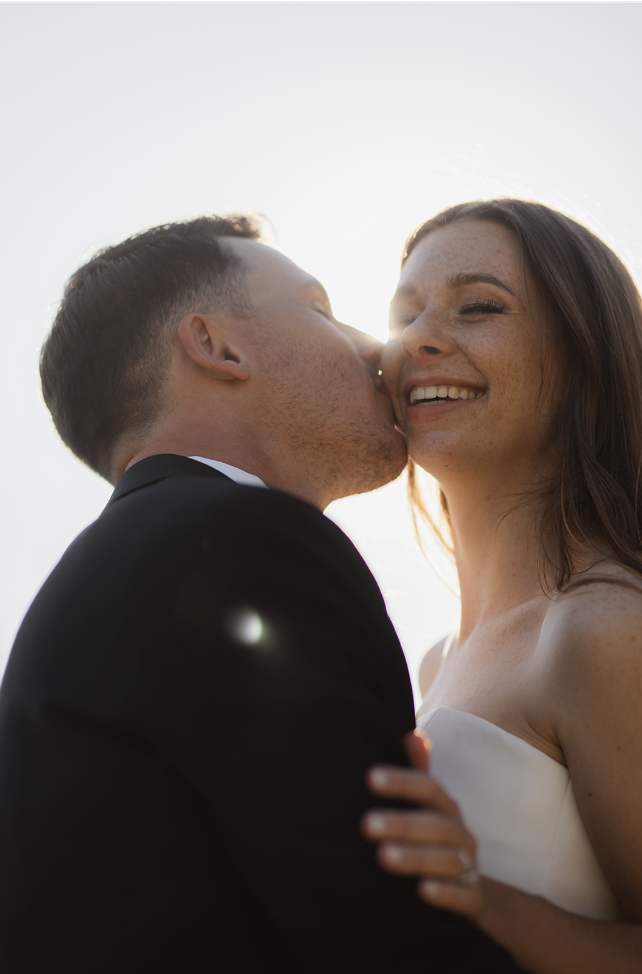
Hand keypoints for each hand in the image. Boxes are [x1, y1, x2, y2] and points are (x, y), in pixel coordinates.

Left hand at [361, 730, 483, 919]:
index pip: (426, 789)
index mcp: (446, 809)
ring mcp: (468, 866)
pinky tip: (423, 891)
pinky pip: (464, 896)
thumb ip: (420, 771)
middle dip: (401, 823)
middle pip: (433, 825)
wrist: (477, 891)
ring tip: (383, 856)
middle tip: (366, 824)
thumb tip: (411, 734)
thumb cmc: (439, 839)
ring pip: (446, 860)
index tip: (370, 777)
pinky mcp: (474, 899)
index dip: (401, 782)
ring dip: (416, 857)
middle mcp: (459, 834)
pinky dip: (446, 893)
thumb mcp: (431, 806)